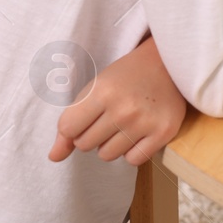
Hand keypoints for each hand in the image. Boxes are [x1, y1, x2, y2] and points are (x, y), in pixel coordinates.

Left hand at [49, 32, 187, 165]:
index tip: (89, 114)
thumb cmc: (127, 76)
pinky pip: (133, 160)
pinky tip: (140, 132)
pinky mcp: (164, 132)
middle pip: (85, 145)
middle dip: (93, 134)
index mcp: (102, 92)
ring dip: (112, 144)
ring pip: (107, 155)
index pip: (68, 130)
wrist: (169, 63)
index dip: (74, 126)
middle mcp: (123, 109)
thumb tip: (54, 158)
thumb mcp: (94, 90)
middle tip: (110, 116)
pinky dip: (133, 150)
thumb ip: (70, 124)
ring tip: (125, 124)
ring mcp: (145, 122)